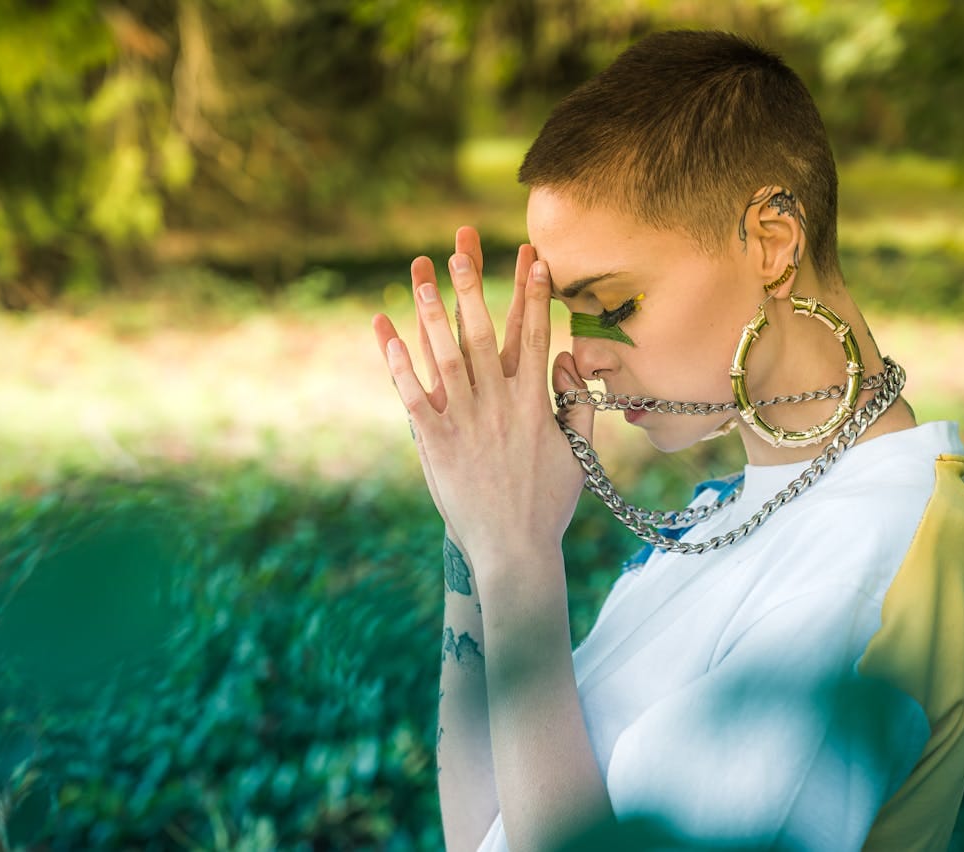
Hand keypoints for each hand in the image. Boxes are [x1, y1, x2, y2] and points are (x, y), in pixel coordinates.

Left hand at [371, 227, 596, 570]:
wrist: (514, 550)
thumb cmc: (548, 502)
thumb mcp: (578, 450)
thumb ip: (576, 402)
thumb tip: (564, 360)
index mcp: (534, 403)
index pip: (534, 335)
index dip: (532, 294)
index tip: (533, 256)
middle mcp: (499, 405)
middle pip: (482, 333)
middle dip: (472, 287)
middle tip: (461, 247)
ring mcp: (464, 422)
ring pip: (444, 355)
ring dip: (430, 310)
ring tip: (418, 272)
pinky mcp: (435, 443)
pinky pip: (413, 395)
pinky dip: (399, 363)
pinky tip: (385, 332)